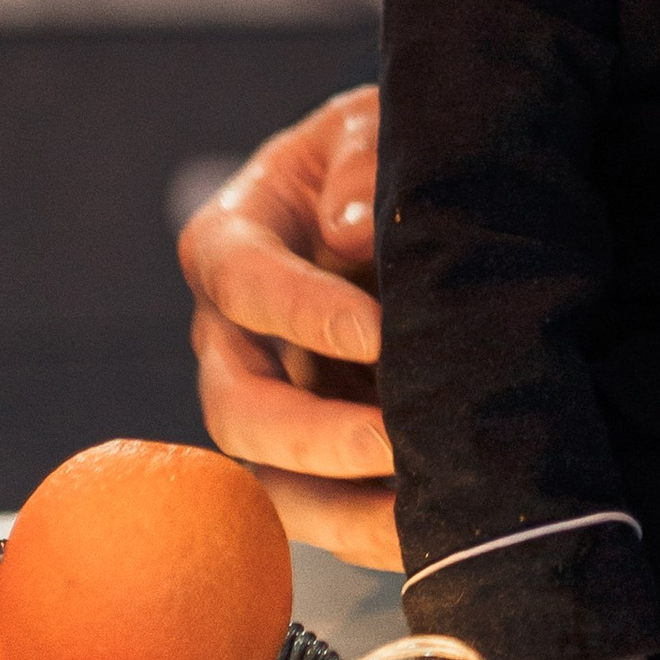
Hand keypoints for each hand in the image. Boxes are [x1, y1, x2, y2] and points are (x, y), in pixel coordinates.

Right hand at [178, 86, 398, 567]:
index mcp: (230, 241)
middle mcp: (230, 334)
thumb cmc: (376, 155)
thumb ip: (358, 162)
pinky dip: (366, 529)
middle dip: (311, 434)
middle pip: (235, 405)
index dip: (303, 312)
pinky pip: (318, 508)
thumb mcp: (368, 127)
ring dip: (336, 505)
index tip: (377, 333)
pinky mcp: (309, 449)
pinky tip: (430, 531)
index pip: (244, 282)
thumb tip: (349, 231)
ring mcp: (267, 399)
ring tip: (415, 514)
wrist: (398, 197)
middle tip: (392, 440)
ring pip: (267, 477)